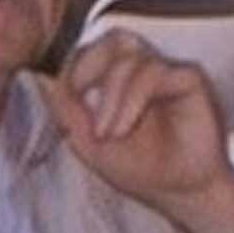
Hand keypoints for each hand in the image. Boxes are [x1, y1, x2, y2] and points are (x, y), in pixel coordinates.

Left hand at [39, 31, 233, 232]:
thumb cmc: (140, 169)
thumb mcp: (87, 142)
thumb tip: (44, 78)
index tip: (67, 102)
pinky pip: (155, 72)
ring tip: (108, 134)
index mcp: (122, 80)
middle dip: (90, 68)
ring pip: (131, 57)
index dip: (75, 68)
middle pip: (114, 38)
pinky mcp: (190, 79)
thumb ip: (66, 110)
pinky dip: (131, 100)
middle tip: (81, 103)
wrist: (181, 194)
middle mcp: (147, 70)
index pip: (94, 49)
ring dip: (110, 97)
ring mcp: (169, 72)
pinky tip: (123, 129)